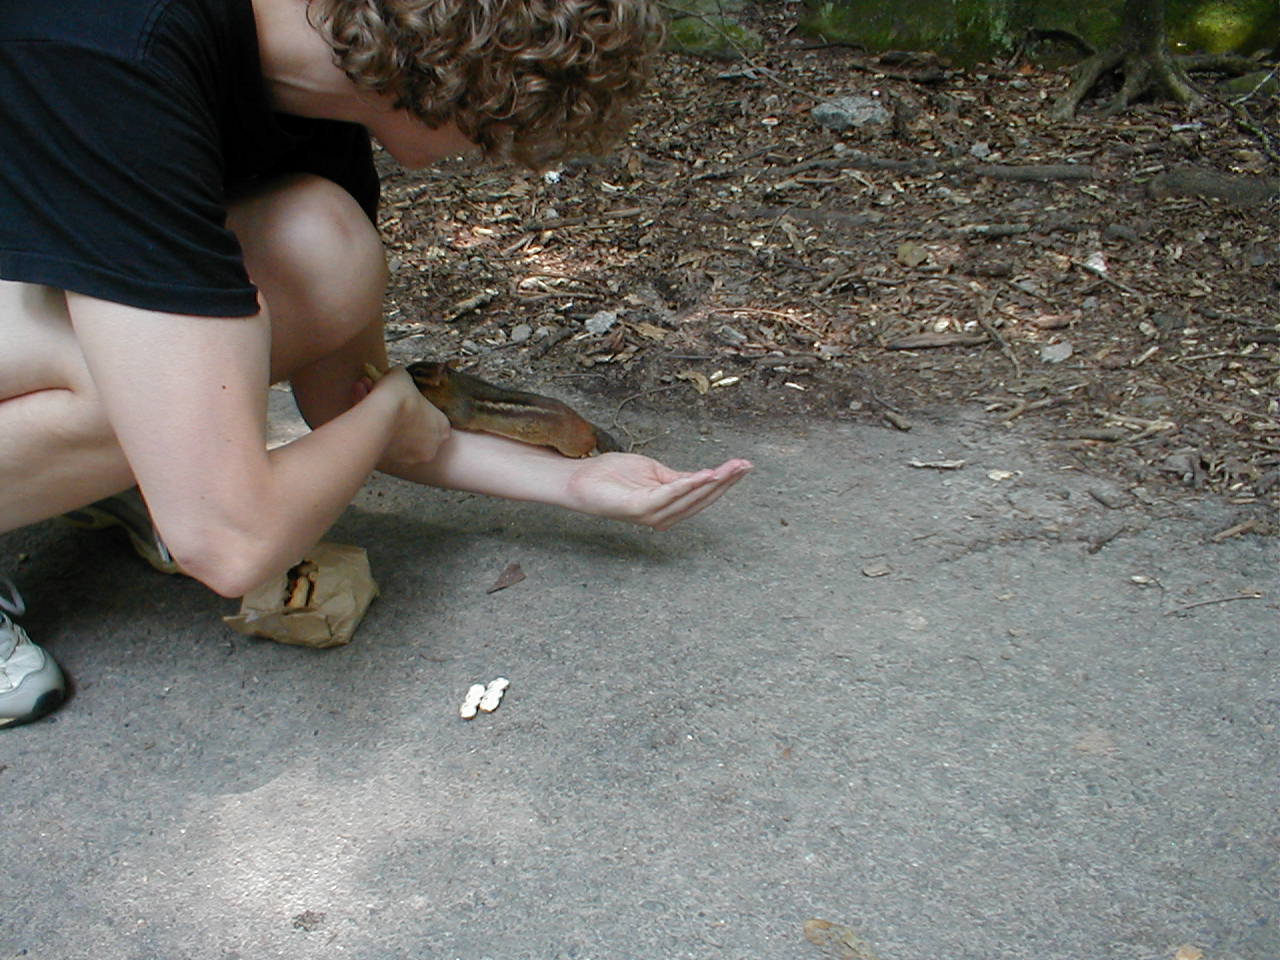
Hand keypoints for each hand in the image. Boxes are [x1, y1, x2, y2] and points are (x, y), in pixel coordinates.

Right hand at [354, 366, 450, 466]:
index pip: (434, 417)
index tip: (404, 396)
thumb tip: (395, 377)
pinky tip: (359, 409)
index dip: (418, 405)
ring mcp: (409, 458)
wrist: (378, 418)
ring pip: (394, 433)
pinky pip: (380, 440)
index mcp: (442, 428)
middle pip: (413, 427)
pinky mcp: (389, 463)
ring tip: (363, 393)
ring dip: (380, 416)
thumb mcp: (403, 376)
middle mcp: (430, 447)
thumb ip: (403, 379)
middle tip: (381, 394)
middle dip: (396, 410)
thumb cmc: (399, 398)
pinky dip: (370, 426)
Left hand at [563, 453, 751, 529]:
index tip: (744, 465)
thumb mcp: (654, 472)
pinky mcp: (639, 508)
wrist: (581, 479)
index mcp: (668, 507)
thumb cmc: (614, 476)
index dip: (724, 481)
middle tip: (746, 465)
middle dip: (726, 482)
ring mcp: (652, 514)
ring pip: (690, 498)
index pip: (703, 494)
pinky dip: (689, 485)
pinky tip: (706, 474)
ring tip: (733, 468)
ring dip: (714, 482)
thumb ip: (677, 478)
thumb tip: (705, 475)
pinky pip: (670, 495)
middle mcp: (663, 516)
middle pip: (702, 499)